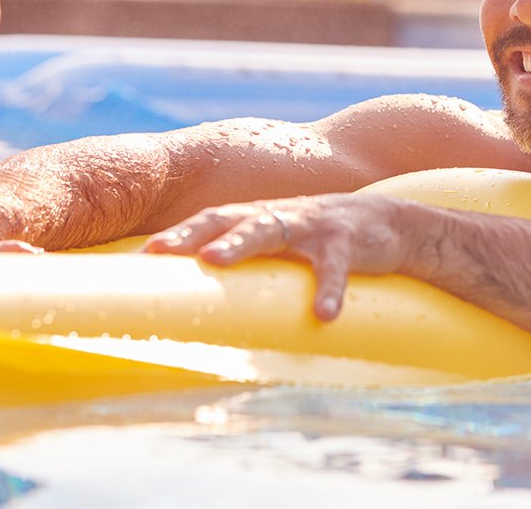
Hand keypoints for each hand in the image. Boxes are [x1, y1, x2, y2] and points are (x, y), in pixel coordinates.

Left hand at [145, 194, 416, 320]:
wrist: (390, 224)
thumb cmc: (322, 241)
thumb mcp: (283, 243)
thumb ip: (249, 256)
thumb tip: (203, 291)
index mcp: (260, 217)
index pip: (209, 221)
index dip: (176, 235)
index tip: (140, 257)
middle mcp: (280, 214)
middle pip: (228, 218)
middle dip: (191, 233)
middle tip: (159, 251)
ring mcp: (313, 224)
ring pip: (272, 228)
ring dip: (240, 243)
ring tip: (214, 261)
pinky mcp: (348, 241)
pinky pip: (335, 267)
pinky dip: (329, 289)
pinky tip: (323, 315)